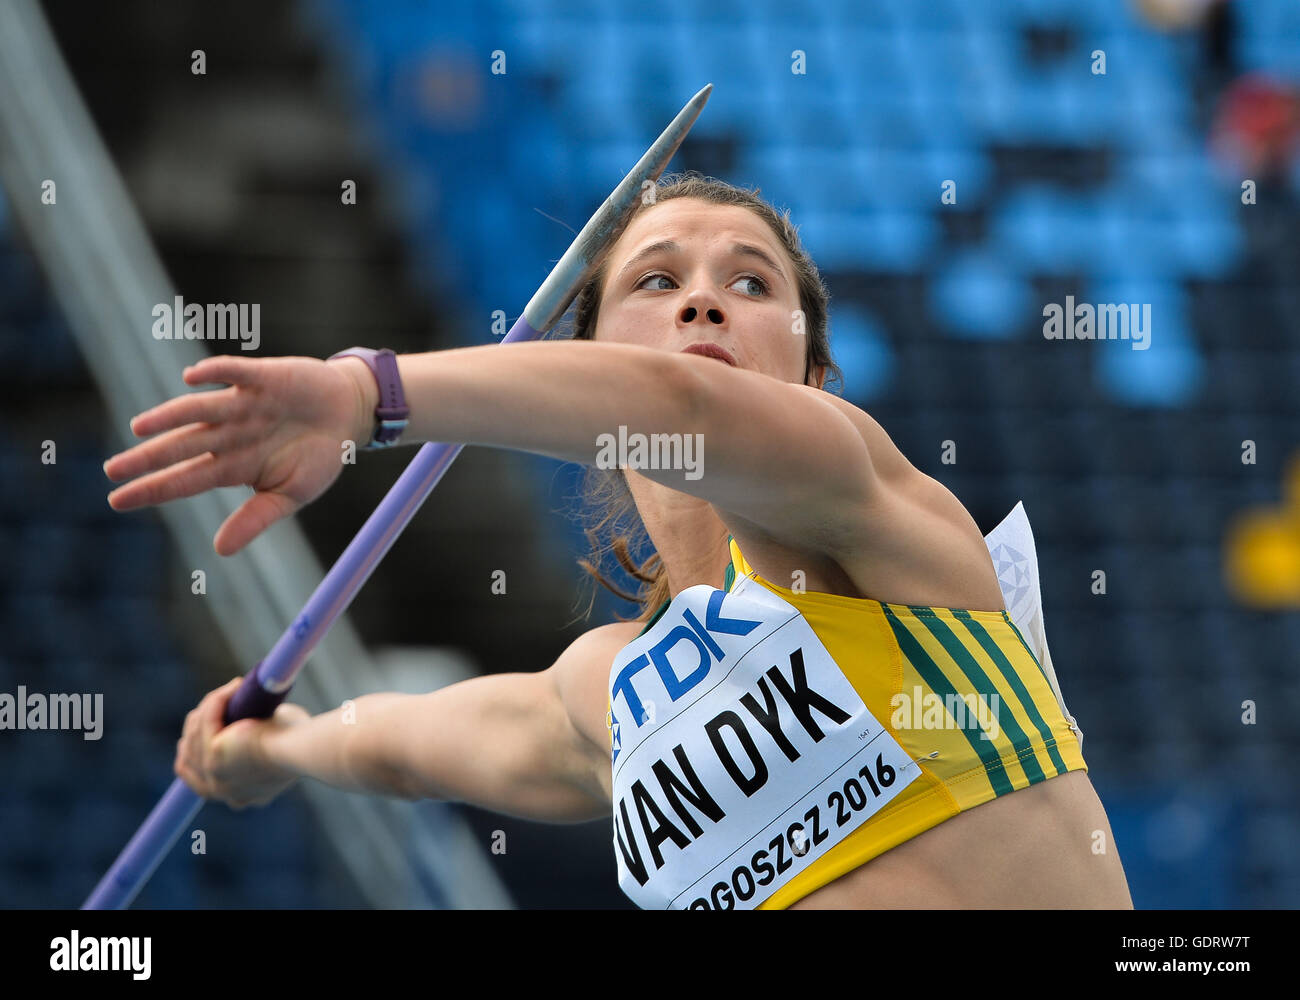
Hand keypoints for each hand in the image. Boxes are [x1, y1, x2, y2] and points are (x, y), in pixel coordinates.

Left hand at [103, 354, 374, 554]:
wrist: (349, 415)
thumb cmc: (318, 457)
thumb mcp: (292, 496)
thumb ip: (256, 519)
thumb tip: (220, 551)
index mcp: (233, 466)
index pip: (185, 480)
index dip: (153, 489)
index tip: (116, 501)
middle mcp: (229, 434)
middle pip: (182, 446)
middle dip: (148, 458)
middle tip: (112, 469)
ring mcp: (242, 405)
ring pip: (199, 411)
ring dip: (170, 418)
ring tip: (140, 428)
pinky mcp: (263, 378)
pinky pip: (234, 373)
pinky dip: (215, 374)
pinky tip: (192, 378)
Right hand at [174, 677, 309, 809]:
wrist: (304, 749)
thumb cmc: (303, 743)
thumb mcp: (277, 747)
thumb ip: (260, 741)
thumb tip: (253, 718)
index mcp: (240, 796)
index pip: (199, 781)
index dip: (194, 752)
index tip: (194, 732)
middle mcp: (223, 792)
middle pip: (190, 757)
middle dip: (197, 726)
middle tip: (216, 701)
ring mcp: (214, 777)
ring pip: (195, 734)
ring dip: (211, 707)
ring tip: (235, 688)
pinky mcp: (213, 755)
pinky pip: (206, 720)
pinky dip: (217, 700)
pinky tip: (235, 685)